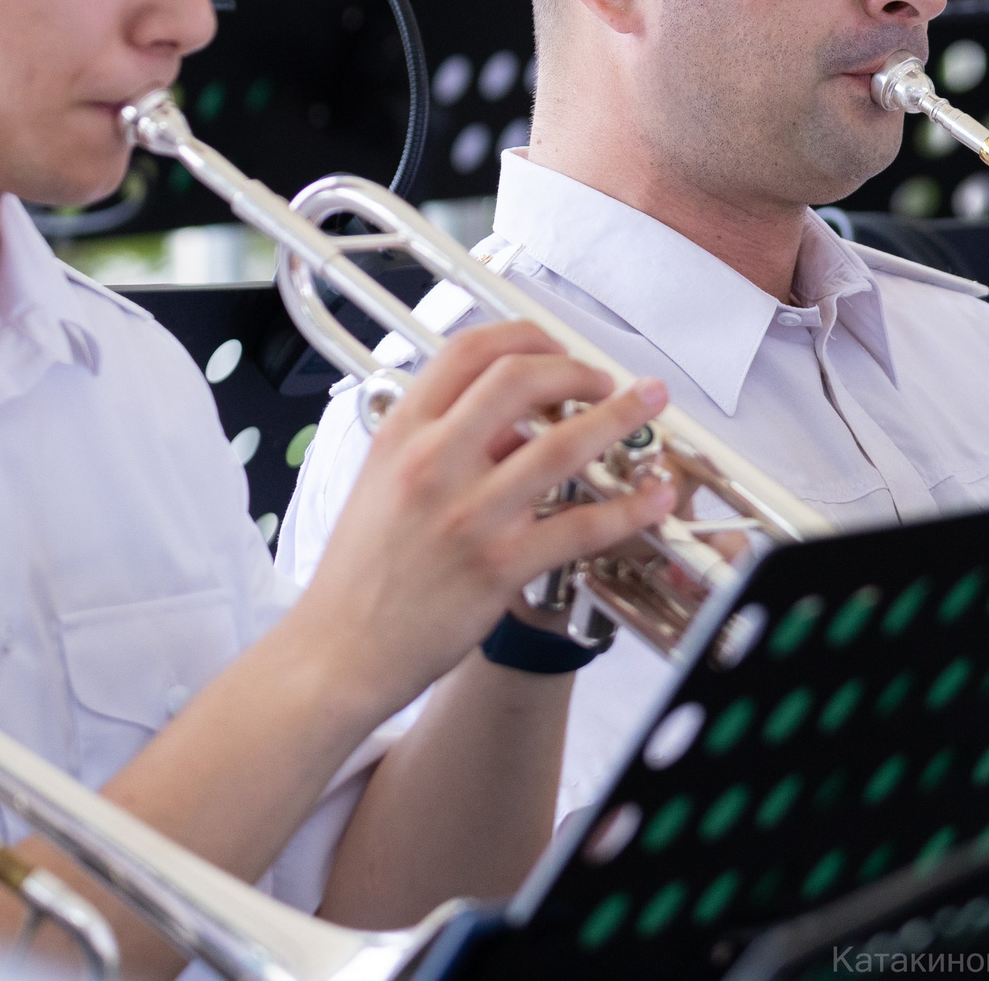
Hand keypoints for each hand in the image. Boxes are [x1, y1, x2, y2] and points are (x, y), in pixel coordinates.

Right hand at [294, 323, 675, 713]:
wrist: (336, 652)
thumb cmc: (360, 574)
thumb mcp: (382, 482)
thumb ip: (443, 442)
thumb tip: (514, 424)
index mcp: (401, 434)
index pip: (467, 351)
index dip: (524, 335)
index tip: (555, 344)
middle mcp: (433, 463)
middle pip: (520, 379)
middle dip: (577, 369)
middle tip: (604, 380)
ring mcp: (468, 515)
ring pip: (563, 446)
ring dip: (619, 419)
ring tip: (646, 407)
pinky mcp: (498, 566)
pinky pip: (580, 525)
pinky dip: (628, 508)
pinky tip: (652, 498)